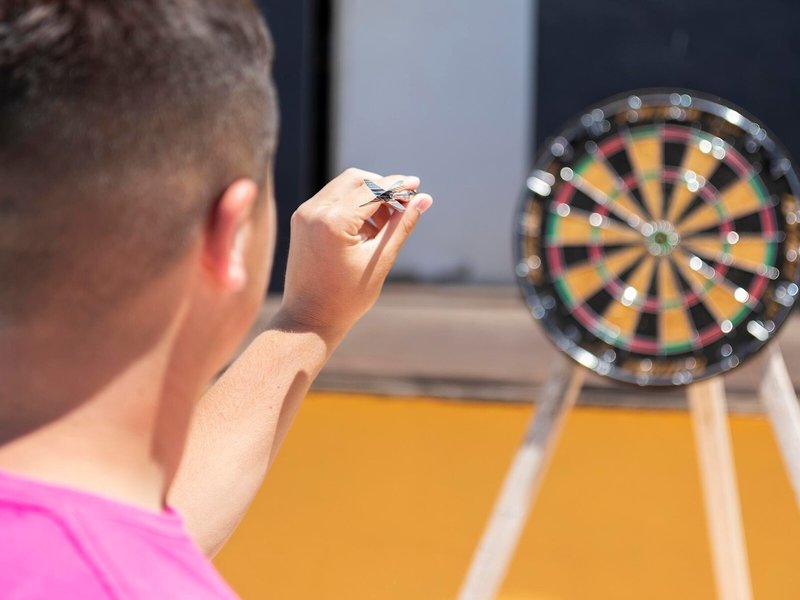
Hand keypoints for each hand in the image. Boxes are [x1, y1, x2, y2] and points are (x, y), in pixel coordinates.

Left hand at [277, 168, 432, 335]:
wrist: (308, 319)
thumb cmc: (346, 298)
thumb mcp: (379, 260)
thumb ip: (401, 226)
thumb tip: (424, 199)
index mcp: (332, 221)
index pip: (371, 189)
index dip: (397, 185)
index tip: (417, 184)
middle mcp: (314, 211)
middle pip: (356, 179)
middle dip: (382, 187)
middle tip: (404, 204)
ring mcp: (304, 214)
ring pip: (342, 186)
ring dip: (367, 195)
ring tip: (386, 222)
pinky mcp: (301, 220)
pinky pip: (331, 199)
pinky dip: (351, 204)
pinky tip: (368, 227)